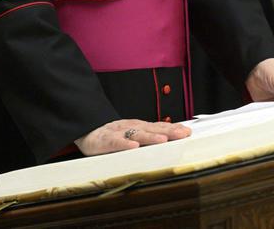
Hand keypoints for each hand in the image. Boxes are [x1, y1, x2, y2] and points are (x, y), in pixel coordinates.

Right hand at [75, 118, 190, 155]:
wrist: (85, 129)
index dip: (173, 128)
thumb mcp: (131, 133)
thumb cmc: (111, 134)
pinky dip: (124, 144)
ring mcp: (118, 132)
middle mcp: (130, 127)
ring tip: (163, 140)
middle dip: (168, 132)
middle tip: (183, 134)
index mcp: (138, 126)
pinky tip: (133, 147)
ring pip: (136, 134)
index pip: (158, 127)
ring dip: (150, 137)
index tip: (188, 132)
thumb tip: (170, 140)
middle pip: (152, 129)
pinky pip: (115, 142)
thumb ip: (148, 135)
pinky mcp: (104, 140)